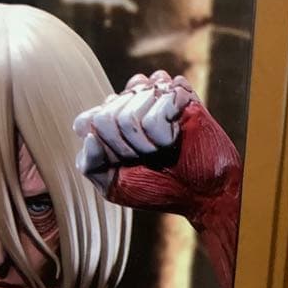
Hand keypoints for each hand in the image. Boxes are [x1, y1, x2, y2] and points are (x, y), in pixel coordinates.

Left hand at [74, 71, 237, 216]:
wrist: (201, 194)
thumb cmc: (157, 188)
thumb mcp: (113, 186)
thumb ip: (90, 164)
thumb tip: (90, 136)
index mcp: (108, 121)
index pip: (85, 122)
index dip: (104, 150)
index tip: (123, 164)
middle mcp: (129, 101)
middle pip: (105, 118)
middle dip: (125, 149)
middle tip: (147, 158)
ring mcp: (153, 94)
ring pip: (129, 112)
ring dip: (146, 143)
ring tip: (162, 148)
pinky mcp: (180, 93)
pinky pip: (157, 108)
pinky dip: (164, 133)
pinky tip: (175, 136)